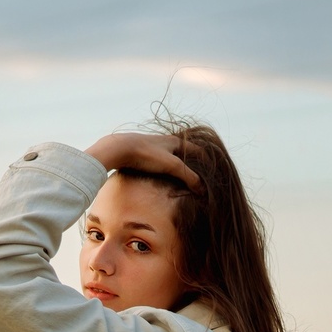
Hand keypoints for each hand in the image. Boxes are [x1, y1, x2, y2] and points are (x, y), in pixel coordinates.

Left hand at [84, 132, 201, 190]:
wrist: (118, 149)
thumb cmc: (146, 155)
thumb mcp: (171, 166)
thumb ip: (188, 176)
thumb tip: (202, 190)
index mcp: (175, 141)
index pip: (197, 150)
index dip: (206, 160)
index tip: (212, 171)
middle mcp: (165, 141)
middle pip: (184, 153)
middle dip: (192, 164)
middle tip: (199, 177)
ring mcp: (153, 146)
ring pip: (170, 156)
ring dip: (178, 166)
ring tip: (182, 179)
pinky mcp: (141, 153)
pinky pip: (158, 161)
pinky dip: (164, 168)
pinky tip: (161, 177)